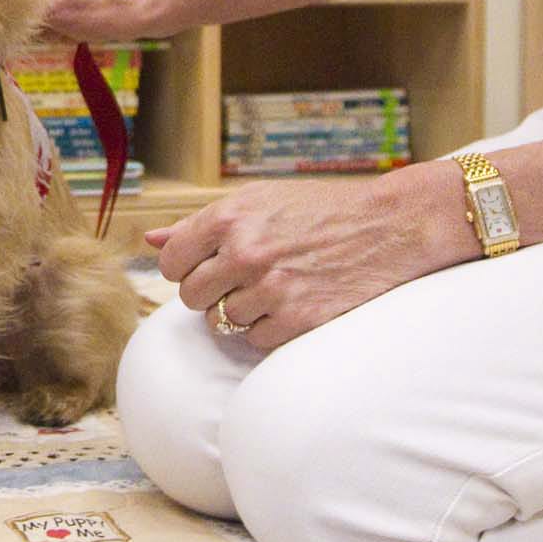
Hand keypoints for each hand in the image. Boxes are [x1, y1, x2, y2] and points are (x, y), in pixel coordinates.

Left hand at [147, 173, 455, 349]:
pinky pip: (255, 340)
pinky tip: (291, 306)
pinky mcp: (299, 318)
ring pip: (223, 320)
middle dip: (210, 293)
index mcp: (228, 218)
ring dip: (243, 311)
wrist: (391, 224)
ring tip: (274, 289)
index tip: (207, 266)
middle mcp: (245, 252)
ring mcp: (271, 287)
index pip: (171, 263)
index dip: (186, 268)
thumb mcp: (258, 201)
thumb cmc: (319, 210)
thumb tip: (151, 240)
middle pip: (191, 296)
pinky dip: (268, 330)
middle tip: (242, 280)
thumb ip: (200, 224)